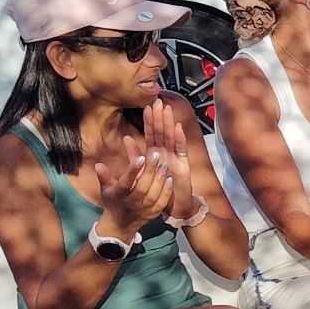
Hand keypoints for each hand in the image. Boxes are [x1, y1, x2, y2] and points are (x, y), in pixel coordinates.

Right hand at [94, 137, 171, 239]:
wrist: (121, 225)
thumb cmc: (113, 201)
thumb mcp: (106, 190)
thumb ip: (104, 177)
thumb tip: (98, 164)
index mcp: (119, 195)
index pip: (126, 182)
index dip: (133, 170)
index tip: (141, 158)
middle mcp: (132, 203)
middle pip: (142, 187)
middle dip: (150, 171)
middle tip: (156, 155)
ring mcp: (144, 209)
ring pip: (154, 194)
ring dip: (160, 179)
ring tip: (164, 164)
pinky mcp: (153, 213)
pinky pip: (162, 202)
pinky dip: (166, 191)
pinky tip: (169, 179)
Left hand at [142, 99, 198, 222]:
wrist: (175, 206)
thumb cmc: (158, 189)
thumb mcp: (141, 171)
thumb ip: (135, 155)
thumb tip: (125, 137)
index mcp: (156, 154)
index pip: (152, 134)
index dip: (149, 121)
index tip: (147, 107)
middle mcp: (167, 153)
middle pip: (162, 132)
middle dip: (160, 117)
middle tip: (157, 101)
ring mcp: (176, 158)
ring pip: (171, 138)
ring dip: (169, 123)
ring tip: (166, 110)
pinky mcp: (184, 165)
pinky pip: (181, 150)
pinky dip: (180, 139)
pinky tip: (177, 128)